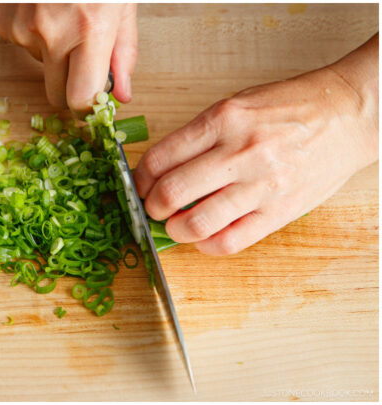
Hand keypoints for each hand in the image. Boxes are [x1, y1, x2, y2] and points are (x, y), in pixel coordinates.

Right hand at [0, 4, 136, 114]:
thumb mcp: (123, 6)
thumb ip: (123, 52)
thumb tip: (122, 93)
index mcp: (91, 30)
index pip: (80, 99)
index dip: (86, 105)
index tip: (93, 103)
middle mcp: (54, 33)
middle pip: (56, 94)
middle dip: (70, 84)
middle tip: (84, 60)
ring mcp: (25, 28)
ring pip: (40, 66)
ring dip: (53, 52)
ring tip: (66, 17)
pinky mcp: (6, 22)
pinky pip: (22, 46)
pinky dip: (35, 34)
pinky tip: (46, 9)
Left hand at [133, 34, 378, 254]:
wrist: (348, 114)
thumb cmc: (291, 107)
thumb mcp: (236, 106)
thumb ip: (199, 136)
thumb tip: (160, 170)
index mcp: (222, 121)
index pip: (159, 159)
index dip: (140, 180)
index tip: (139, 186)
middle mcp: (239, 152)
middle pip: (172, 192)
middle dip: (152, 207)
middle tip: (153, 208)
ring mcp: (261, 184)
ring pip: (197, 223)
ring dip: (176, 229)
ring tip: (176, 225)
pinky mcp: (280, 210)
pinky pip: (231, 240)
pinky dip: (207, 245)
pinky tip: (204, 238)